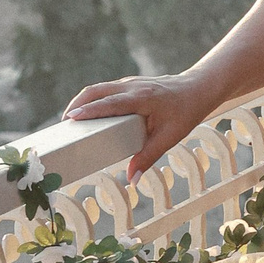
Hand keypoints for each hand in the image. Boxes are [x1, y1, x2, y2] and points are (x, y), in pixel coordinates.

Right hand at [61, 74, 212, 182]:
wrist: (199, 89)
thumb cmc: (186, 112)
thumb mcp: (169, 137)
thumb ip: (148, 157)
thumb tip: (131, 180)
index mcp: (141, 98)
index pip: (109, 103)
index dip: (89, 110)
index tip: (70, 119)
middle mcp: (132, 86)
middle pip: (96, 91)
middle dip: (77, 105)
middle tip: (64, 126)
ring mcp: (130, 83)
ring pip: (98, 88)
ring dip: (82, 102)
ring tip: (70, 122)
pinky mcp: (130, 84)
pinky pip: (105, 90)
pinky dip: (92, 99)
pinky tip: (87, 114)